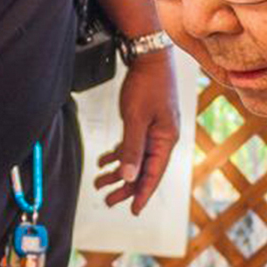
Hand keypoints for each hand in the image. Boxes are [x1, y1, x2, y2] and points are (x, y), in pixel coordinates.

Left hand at [95, 51, 179, 213]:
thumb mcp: (137, 119)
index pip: (153, 174)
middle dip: (125, 186)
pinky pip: (132, 146)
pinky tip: (104, 161)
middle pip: (144, 170)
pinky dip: (118, 155)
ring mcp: (154, 131)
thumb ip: (132, 149)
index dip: (141, 193)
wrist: (150, 57)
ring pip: (136, 159)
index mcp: (166, 140)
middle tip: (107, 199)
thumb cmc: (147, 85)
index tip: (133, 210)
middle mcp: (162, 138)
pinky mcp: (145, 122)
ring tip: (100, 182)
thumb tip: (128, 176)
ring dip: (118, 171)